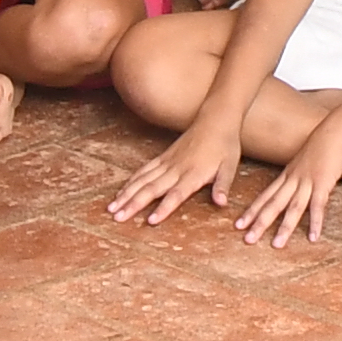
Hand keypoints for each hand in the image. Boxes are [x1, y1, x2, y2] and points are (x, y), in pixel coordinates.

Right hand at [105, 124, 241, 224]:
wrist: (216, 120)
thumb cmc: (225, 146)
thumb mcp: (230, 167)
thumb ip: (222, 186)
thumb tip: (221, 203)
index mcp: (194, 174)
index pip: (176, 194)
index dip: (163, 208)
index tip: (150, 221)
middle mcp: (176, 169)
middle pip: (151, 189)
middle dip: (133, 204)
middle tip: (117, 218)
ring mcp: (167, 162)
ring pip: (142, 180)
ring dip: (126, 195)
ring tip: (111, 209)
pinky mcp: (163, 157)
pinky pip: (143, 171)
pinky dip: (131, 182)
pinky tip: (120, 192)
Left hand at [236, 130, 341, 245]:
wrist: (338, 128)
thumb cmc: (324, 141)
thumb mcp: (306, 158)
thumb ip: (300, 172)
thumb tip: (297, 182)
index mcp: (288, 174)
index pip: (265, 195)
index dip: (252, 210)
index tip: (239, 224)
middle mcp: (294, 179)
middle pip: (273, 203)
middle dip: (259, 222)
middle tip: (247, 239)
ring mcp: (308, 180)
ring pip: (293, 207)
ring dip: (284, 227)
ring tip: (276, 245)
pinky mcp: (324, 182)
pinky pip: (318, 205)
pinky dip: (316, 222)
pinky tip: (314, 237)